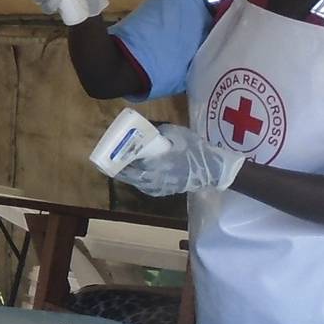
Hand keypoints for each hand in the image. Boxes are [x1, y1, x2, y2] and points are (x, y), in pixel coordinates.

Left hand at [114, 123, 246, 196]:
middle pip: (128, 175)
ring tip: (121, 161)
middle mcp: (152, 180)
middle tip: (113, 156)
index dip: (117, 159)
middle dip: (120, 165)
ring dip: (128, 172)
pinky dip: (138, 177)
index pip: (128, 166)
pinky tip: (137, 169)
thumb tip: (148, 132)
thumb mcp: (178, 136)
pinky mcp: (163, 191)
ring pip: (135, 181)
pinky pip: (144, 184)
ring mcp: (157, 188)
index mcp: (154, 167)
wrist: (213, 171)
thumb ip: (161, 134)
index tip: (109, 151)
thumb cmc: (195, 152)